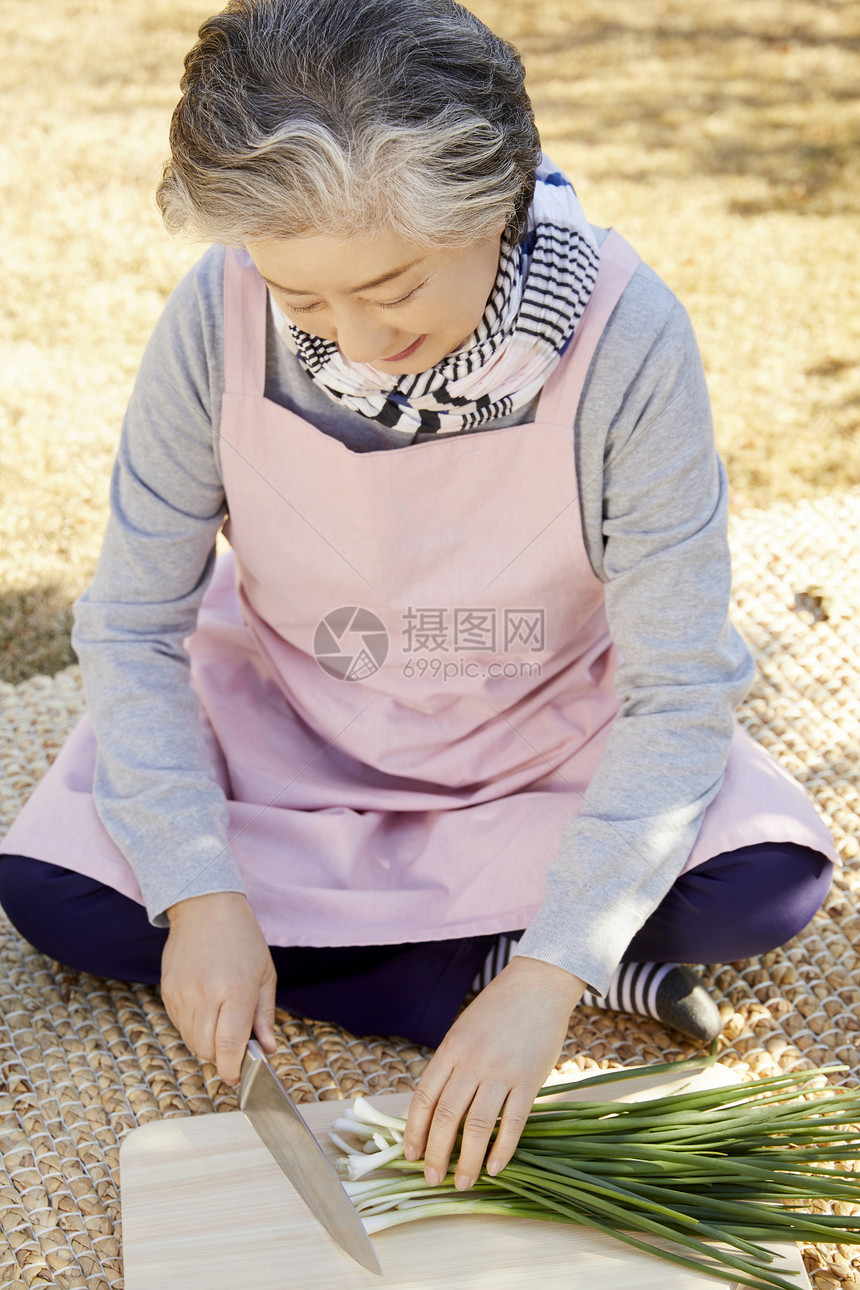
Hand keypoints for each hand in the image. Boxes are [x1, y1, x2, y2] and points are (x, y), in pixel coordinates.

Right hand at [161, 891, 277, 1084]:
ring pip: (191, 1041)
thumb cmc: (242, 938)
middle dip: (221, 1056)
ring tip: (220, 1020)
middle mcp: (206, 994)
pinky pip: (179, 1025)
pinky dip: (193, 1028)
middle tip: (234, 1044)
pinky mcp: (168, 991)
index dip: (232, 1068)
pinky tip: (205, 1008)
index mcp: (236, 990)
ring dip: (207, 1043)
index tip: (237, 1075)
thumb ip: (265, 1016)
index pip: (229, 1045)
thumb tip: (268, 1048)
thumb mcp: (264, 974)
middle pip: (207, 1050)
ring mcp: (183, 993)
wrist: (205, 908)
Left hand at [403, 956, 584, 1189]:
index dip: (414, 1130)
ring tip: (462, 1182)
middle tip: (432, 1178)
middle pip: (447, 1116)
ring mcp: (501, 1072)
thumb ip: (452, 1065)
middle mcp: (472, 1062)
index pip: (425, 1097)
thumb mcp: (463, 1031)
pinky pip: (513, 1122)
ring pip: (478, 1126)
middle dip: (436, 1153)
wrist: (538, 985)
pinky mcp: (529, 1080)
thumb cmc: (498, 1009)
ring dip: (467, 1160)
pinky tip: (495, 1168)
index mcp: (451, 1049)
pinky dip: (503, 1149)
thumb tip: (436, 1108)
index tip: (410, 1154)